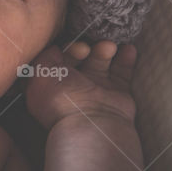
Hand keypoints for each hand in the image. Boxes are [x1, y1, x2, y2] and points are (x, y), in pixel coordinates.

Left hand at [23, 40, 138, 130]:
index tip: (75, 49)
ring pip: (100, 62)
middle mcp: (74, 86)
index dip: (67, 48)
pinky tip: (129, 48)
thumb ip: (45, 58)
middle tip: (88, 49)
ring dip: (105, 49)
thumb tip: (55, 49)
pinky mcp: (117, 93)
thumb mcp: (42, 75)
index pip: (58, 58)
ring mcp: (96, 89)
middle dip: (84, 48)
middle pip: (79, 57)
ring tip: (109, 46)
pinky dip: (126, 59)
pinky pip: (122, 73)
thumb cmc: (63, 100)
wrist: (92, 124)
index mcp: (53, 84)